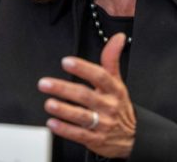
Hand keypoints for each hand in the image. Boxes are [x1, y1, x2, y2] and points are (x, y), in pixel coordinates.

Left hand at [38, 33, 135, 158]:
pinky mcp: (95, 139)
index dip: (84, 68)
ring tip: (49, 103)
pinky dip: (65, 129)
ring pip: (81, 116)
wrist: (132, 137)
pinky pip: (79, 134)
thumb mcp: (118, 82)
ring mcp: (102, 123)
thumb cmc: (119, 106)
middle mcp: (108, 106)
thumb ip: (112, 60)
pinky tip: (52, 123)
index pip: (100, 76)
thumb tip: (118, 38)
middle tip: (45, 83)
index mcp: (114, 90)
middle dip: (64, 88)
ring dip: (63, 110)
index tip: (67, 62)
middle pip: (85, 96)